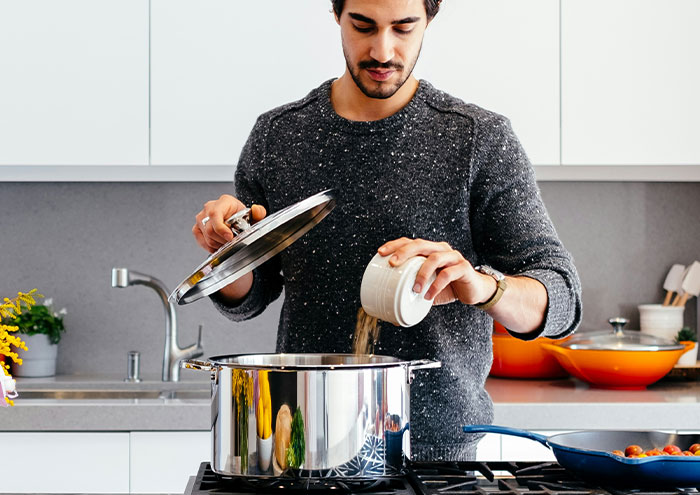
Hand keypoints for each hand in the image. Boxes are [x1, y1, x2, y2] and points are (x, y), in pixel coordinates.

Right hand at [193, 195, 266, 252]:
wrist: (235, 218)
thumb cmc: (242, 216)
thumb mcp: (253, 215)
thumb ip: (258, 212)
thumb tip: (256, 209)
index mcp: (223, 202)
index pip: (215, 214)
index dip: (221, 228)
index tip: (230, 237)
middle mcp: (209, 208)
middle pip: (210, 229)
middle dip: (222, 240)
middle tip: (232, 243)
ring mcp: (201, 218)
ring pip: (206, 237)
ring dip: (218, 244)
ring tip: (227, 243)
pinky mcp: (197, 228)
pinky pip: (201, 241)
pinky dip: (211, 247)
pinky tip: (220, 245)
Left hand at [377, 238, 496, 305]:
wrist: (474, 292)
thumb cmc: (448, 288)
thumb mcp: (427, 288)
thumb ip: (412, 293)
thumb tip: (391, 314)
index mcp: (430, 250)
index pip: (410, 242)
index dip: (395, 245)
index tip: (381, 253)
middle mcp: (441, 249)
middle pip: (420, 244)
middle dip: (404, 252)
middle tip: (392, 264)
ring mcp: (453, 257)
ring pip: (434, 258)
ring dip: (421, 273)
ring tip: (414, 289)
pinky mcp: (464, 268)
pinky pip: (448, 274)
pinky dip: (436, 285)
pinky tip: (429, 295)